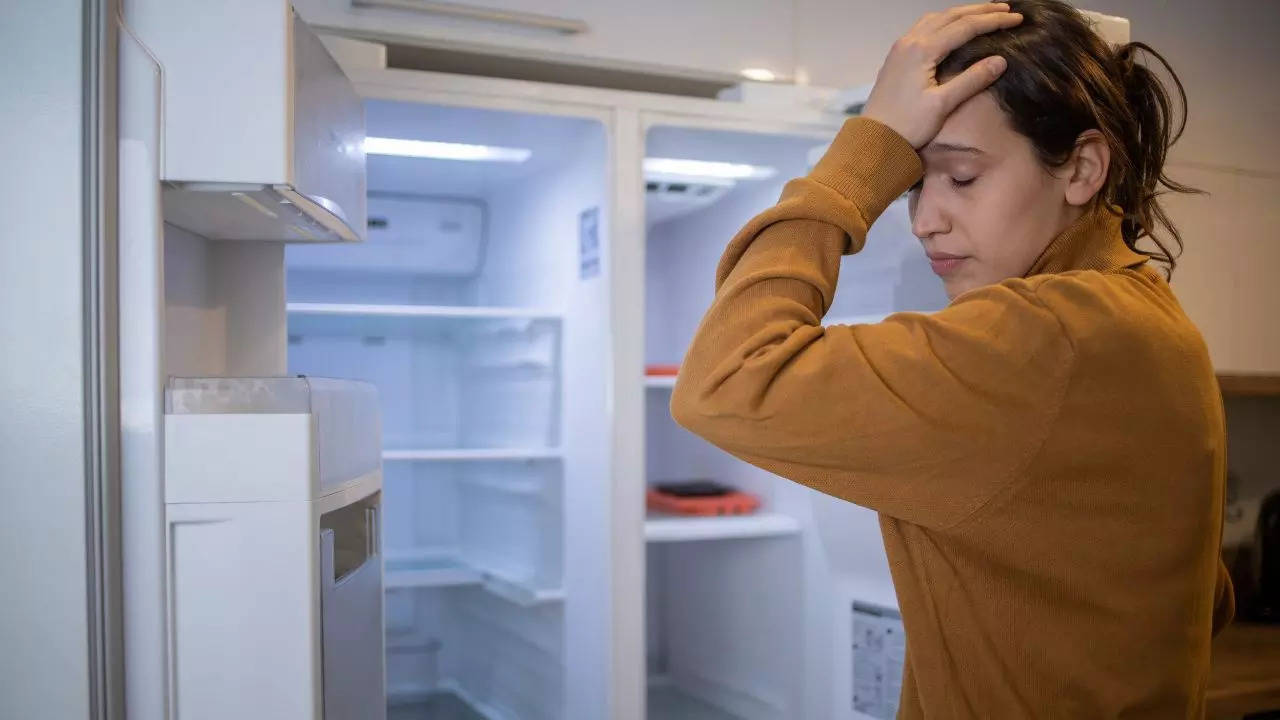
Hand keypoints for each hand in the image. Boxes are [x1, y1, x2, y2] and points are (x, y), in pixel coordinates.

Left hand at [862, 3, 1022, 148]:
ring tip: (983, 13)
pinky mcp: (897, 57)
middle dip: (980, 11)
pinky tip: (952, 28)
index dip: (993, 21)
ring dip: (961, 13)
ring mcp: (901, 48)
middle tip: (1007, 9)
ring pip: (936, 19)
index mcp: (922, 50)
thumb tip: (1000, 60)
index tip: (1017, 19)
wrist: (873, 139)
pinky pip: (923, 28)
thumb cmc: (907, 125)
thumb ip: (972, 80)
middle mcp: (909, 42)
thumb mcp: (942, 104)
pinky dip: (944, 22)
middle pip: (951, 16)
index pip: (965, 27)